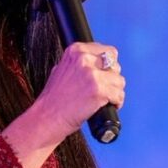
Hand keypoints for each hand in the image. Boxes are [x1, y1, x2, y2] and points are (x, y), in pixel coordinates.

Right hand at [3, 42, 124, 167]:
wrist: (47, 117)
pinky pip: (119, 95)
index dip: (108, 66)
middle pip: (115, 66)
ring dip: (115, 92)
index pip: (107, 51)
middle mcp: (84, 59)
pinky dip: (116, 102)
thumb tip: (96, 61)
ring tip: (104, 99)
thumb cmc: (54, 98)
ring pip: (119, 81)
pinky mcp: (99, 90)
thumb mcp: (61, 69)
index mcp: (76, 50)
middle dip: (112, 78)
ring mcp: (92, 74)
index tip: (104, 75)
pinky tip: (106, 106)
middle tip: (103, 89)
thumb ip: (78, 63)